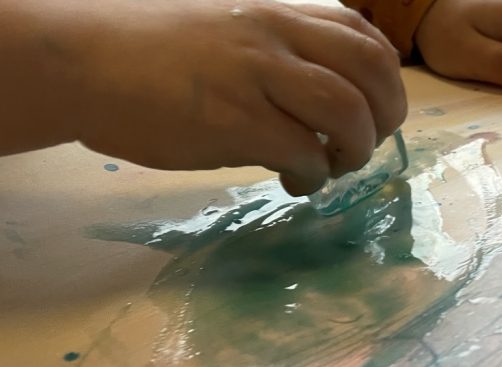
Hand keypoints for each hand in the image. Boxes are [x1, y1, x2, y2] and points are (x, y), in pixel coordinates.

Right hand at [0, 0, 406, 194]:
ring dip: (355, 150)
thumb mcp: (226, 32)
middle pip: (371, 70)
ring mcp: (256, 77)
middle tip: (365, 147)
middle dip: (387, 117)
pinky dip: (314, 176)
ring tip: (331, 168)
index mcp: (276, 14)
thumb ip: (277, 58)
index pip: (363, 34)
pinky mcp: (235, 121)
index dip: (387, 79)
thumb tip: (318, 110)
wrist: (81, 62)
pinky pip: (304, 153)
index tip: (377, 111)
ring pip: (347, 111)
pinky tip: (294, 182)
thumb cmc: (149, 53)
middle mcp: (274, 37)